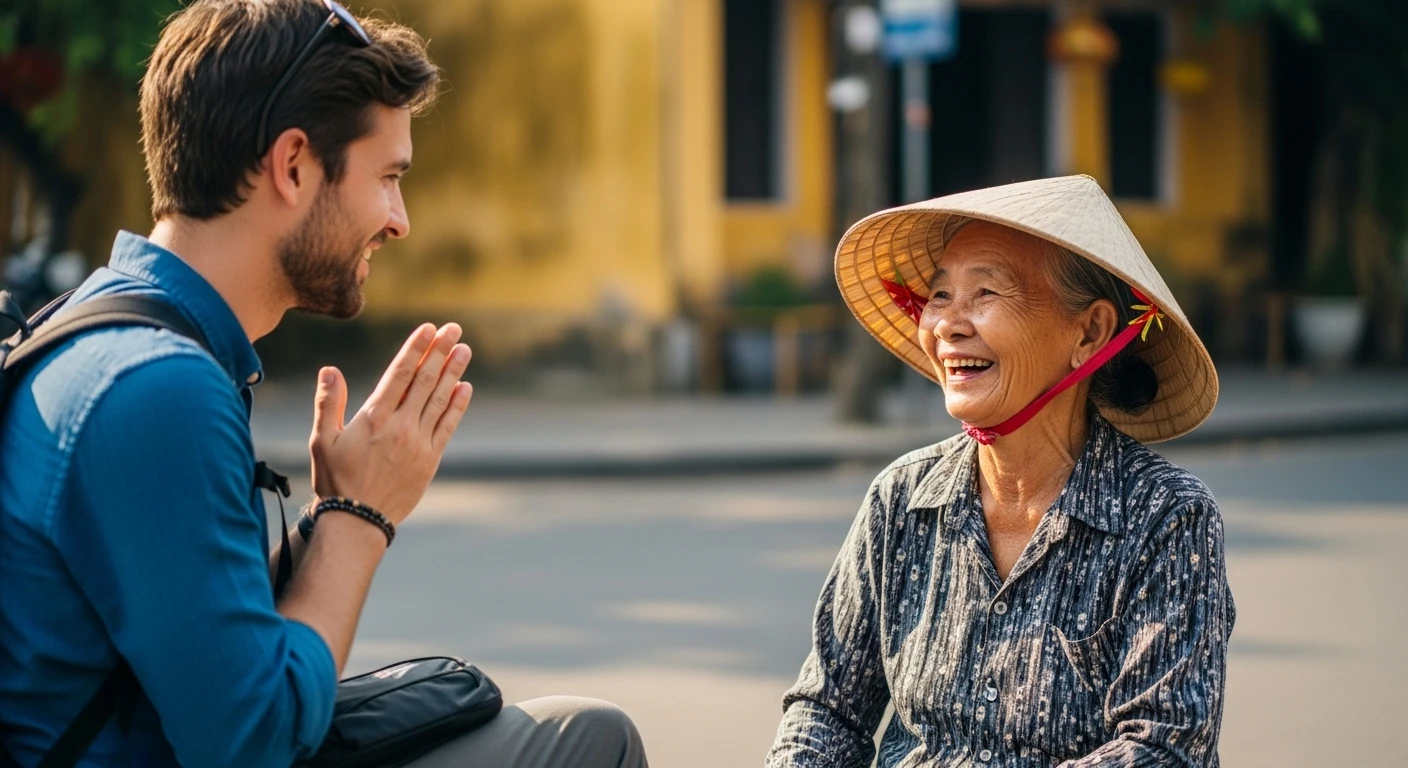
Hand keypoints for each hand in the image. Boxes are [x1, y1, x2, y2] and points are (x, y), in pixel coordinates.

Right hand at [308, 323, 472, 523]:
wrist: (358, 521)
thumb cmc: (336, 480)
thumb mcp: (321, 440)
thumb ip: (327, 403)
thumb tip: (329, 369)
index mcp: (374, 417)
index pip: (401, 373)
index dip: (416, 348)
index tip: (429, 329)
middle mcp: (400, 426)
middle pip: (426, 380)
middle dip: (441, 352)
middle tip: (454, 329)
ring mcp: (418, 442)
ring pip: (440, 399)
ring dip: (453, 372)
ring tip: (464, 350)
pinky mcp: (430, 459)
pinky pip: (447, 426)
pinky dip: (457, 406)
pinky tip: (465, 387)